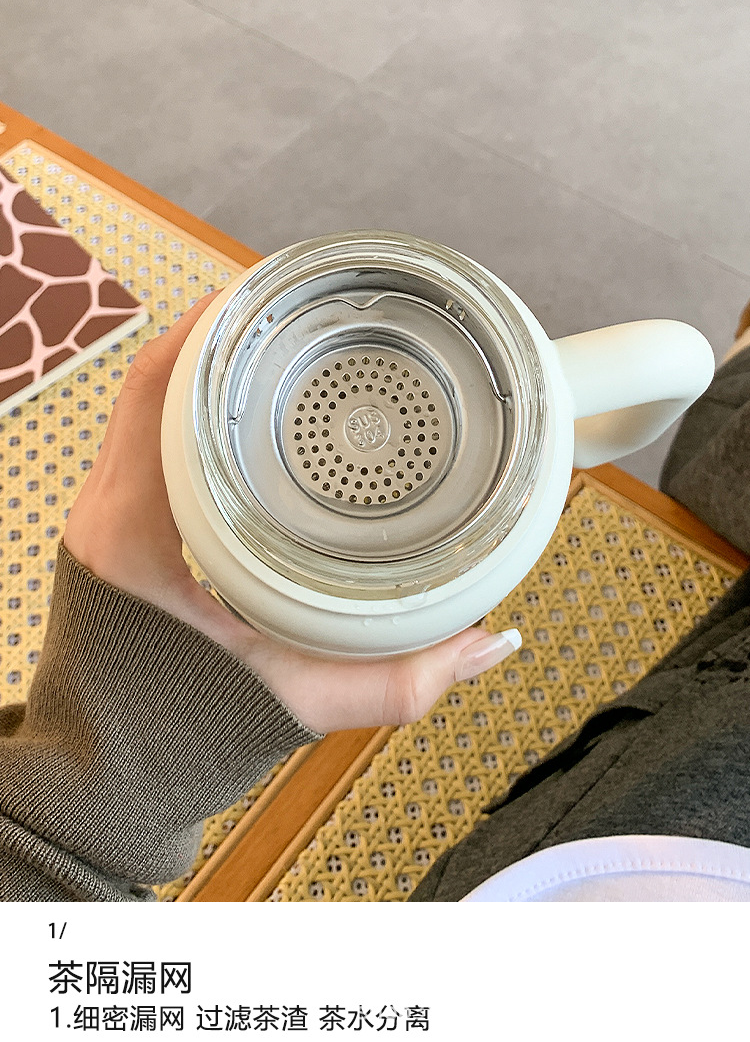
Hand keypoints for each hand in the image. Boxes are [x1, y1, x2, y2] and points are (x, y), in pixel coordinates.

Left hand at [64, 295, 520, 732]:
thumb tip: (489, 641)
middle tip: (294, 310)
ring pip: (147, 408)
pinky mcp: (112, 534)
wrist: (108, 784)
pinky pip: (148, 445)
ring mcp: (102, 519)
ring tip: (278, 347)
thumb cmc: (177, 744)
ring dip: (207, 372)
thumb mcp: (296, 708)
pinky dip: (195, 416)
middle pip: (154, 380)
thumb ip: (400, 680)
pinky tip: (250, 417)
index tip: (268, 291)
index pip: (155, 388)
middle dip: (223, 335)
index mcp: (132, 534)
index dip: (210, 327)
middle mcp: (105, 512)